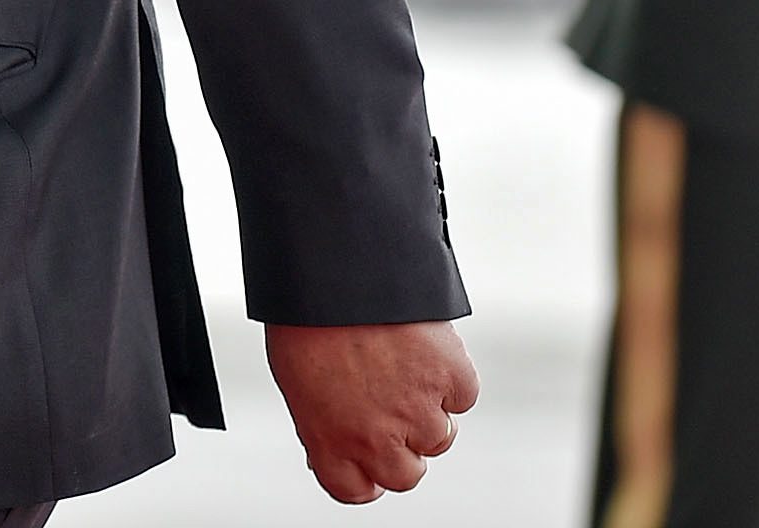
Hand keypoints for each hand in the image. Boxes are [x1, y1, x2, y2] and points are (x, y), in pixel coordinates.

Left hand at [266, 319, 481, 502]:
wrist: (335, 268)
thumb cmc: (305, 314)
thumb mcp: (294, 378)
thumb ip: (321, 419)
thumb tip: (331, 436)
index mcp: (330, 441)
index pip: (355, 490)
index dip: (364, 475)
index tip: (368, 461)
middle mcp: (376, 436)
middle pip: (406, 475)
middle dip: (402, 447)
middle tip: (392, 411)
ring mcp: (417, 409)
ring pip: (441, 438)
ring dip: (429, 410)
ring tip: (405, 369)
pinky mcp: (450, 376)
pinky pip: (463, 396)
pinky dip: (451, 377)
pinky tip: (425, 350)